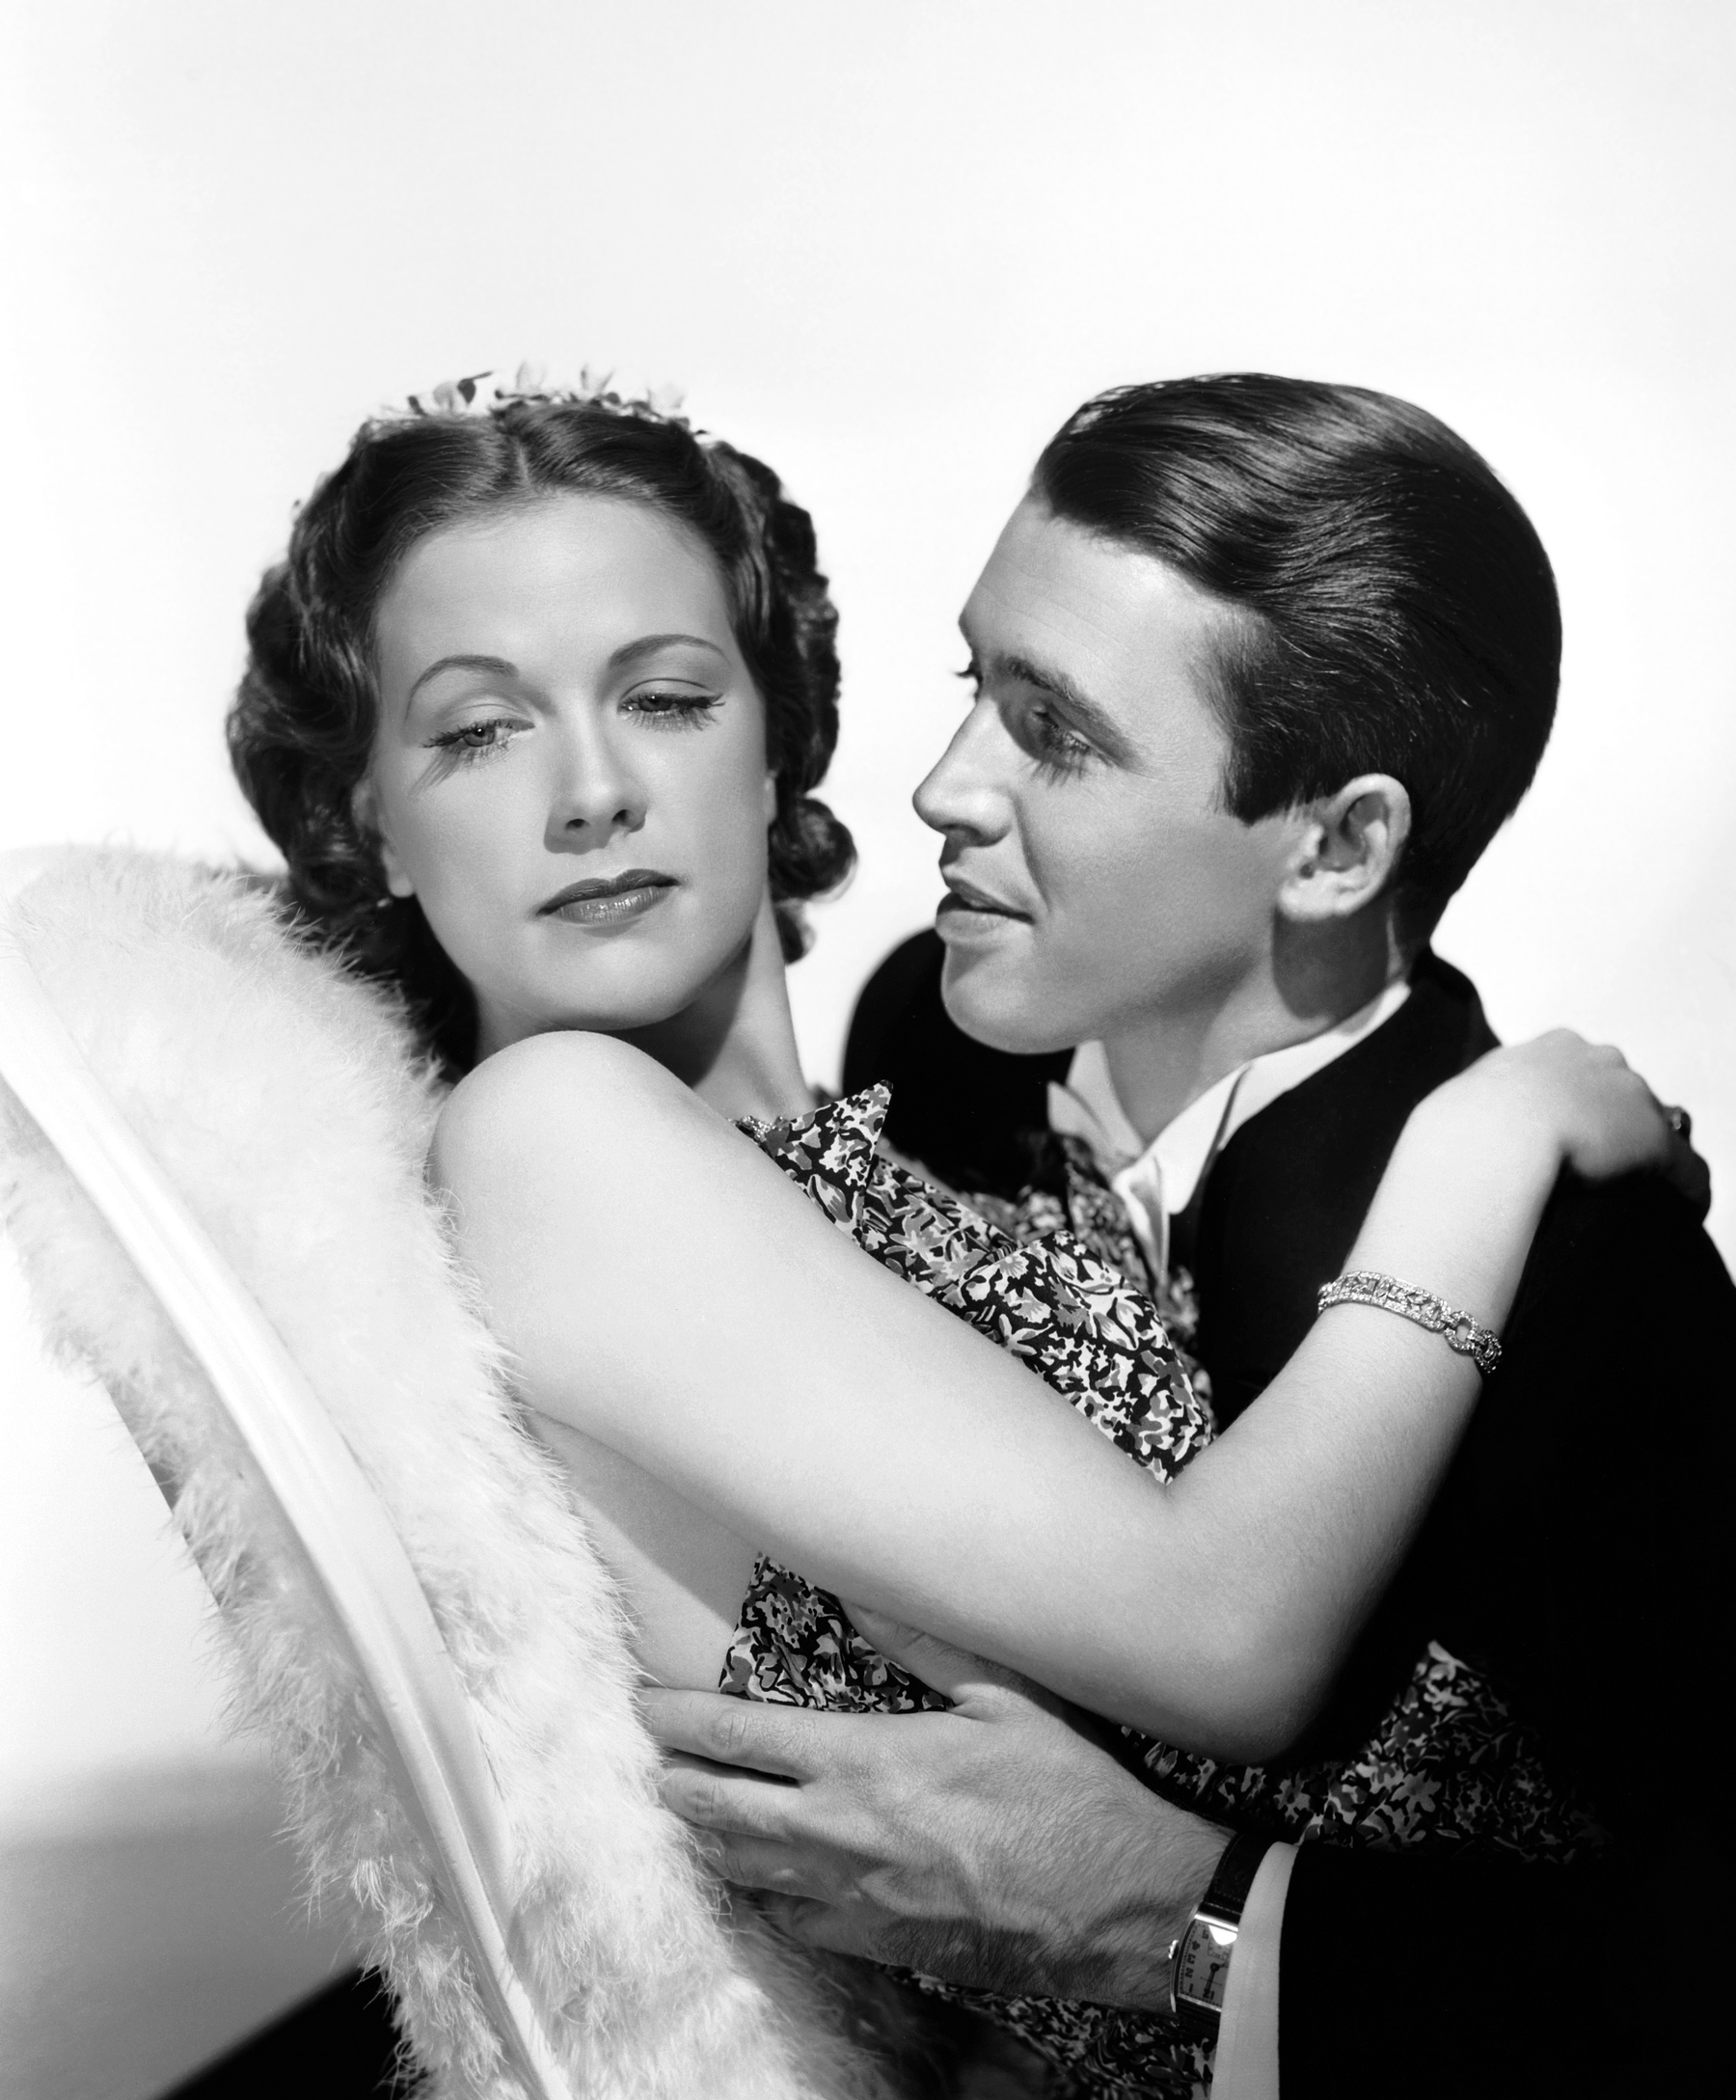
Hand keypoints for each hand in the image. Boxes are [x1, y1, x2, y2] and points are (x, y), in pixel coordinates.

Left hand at [643, 1608, 1229, 2005]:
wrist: (1120, 1902)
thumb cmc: (1067, 1792)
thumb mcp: (1004, 1697)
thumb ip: (922, 1641)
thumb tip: (858, 1585)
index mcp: (865, 1760)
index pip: (740, 1736)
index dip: (679, 1719)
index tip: (643, 1705)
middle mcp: (842, 1831)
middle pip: (722, 1807)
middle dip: (676, 1782)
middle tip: (647, 1764)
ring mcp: (855, 1895)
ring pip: (748, 1869)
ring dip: (710, 1838)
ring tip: (685, 1815)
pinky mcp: (880, 1942)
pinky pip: (796, 1922)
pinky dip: (766, 1897)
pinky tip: (758, 1885)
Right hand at [1425, 1030, 1709, 1216]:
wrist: (1489, 1139)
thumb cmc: (1461, 1124)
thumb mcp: (1465, 1097)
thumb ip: (1479, 1102)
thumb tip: (1451, 1131)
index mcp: (1554, 1046)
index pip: (1580, 1066)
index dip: (1575, 1100)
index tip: (1563, 1130)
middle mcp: (1599, 1060)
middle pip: (1622, 1088)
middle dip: (1613, 1121)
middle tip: (1593, 1162)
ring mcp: (1632, 1098)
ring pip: (1654, 1125)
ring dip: (1644, 1156)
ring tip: (1630, 1192)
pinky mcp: (1657, 1143)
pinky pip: (1685, 1172)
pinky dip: (1685, 1194)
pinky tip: (1678, 1216)